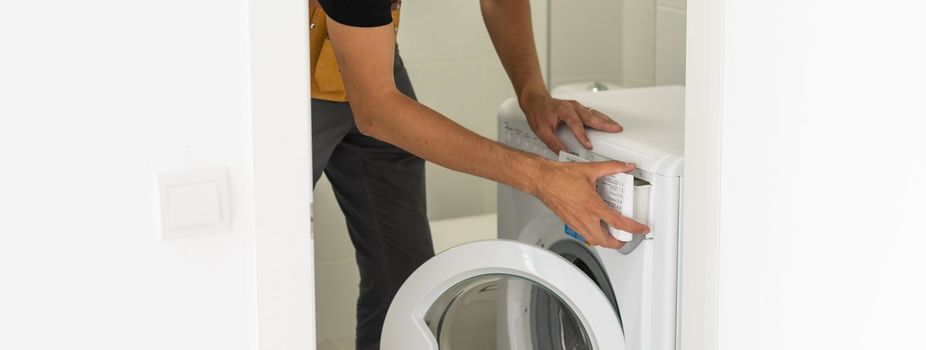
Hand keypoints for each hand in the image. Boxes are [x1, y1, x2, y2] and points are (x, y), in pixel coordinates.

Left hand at [520, 93, 622, 152]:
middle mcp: (572, 107)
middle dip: (604, 124)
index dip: (582, 136)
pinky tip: (608, 122)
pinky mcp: (579, 108)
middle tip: (616, 130)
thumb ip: (553, 143)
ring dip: (606, 120)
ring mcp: (576, 106)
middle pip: (590, 116)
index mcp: (563, 111)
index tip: (588, 145)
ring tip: (616, 127)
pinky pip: (592, 112)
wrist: (535, 101)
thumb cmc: (538, 113)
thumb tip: (563, 154)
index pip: (575, 124)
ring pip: (594, 113)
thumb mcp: (542, 131)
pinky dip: (601, 118)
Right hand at [529, 158, 649, 248]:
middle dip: (618, 243)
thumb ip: (612, 167)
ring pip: (593, 241)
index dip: (634, 228)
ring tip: (612, 234)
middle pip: (605, 241)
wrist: (542, 180)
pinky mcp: (569, 222)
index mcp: (592, 205)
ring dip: (605, 241)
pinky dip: (593, 235)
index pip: (618, 222)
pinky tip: (595, 226)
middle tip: (626, 237)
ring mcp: (575, 222)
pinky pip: (584, 235)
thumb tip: (626, 166)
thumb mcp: (590, 169)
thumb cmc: (560, 176)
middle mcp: (584, 217)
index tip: (641, 229)